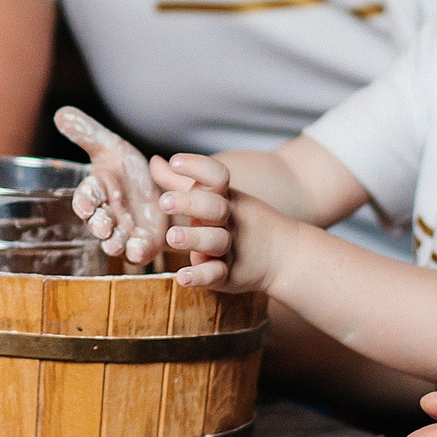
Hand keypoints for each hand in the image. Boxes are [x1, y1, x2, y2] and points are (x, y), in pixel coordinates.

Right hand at [54, 106, 166, 264]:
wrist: (161, 189)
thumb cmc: (127, 169)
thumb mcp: (111, 146)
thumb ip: (87, 133)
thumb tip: (61, 113)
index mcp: (97, 191)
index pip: (86, 197)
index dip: (85, 201)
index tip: (86, 204)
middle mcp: (106, 214)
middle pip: (97, 222)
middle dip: (98, 225)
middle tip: (102, 226)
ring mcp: (123, 232)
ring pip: (114, 241)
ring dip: (114, 242)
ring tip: (118, 242)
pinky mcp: (142, 243)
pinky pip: (136, 253)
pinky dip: (136, 253)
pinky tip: (139, 250)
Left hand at [155, 152, 255, 289]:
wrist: (282, 255)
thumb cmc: (237, 221)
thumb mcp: (212, 198)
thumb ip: (180, 182)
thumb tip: (154, 163)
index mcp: (225, 198)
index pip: (216, 176)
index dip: (196, 166)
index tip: (175, 161)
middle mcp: (228, 220)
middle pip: (214, 207)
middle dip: (189, 203)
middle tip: (165, 202)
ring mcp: (230, 247)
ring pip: (215, 241)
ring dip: (194, 238)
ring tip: (172, 237)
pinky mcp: (229, 274)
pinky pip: (216, 273)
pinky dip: (200, 276)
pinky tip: (183, 276)